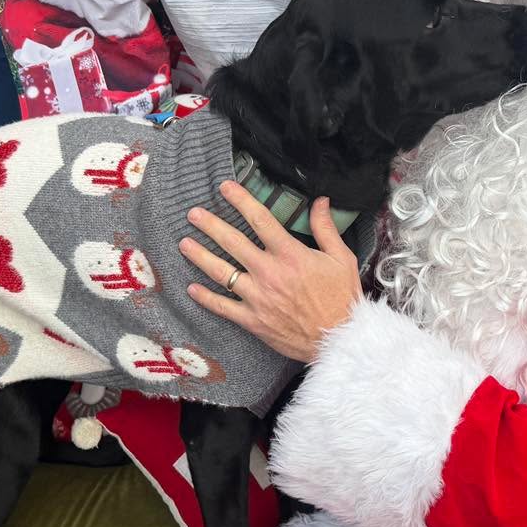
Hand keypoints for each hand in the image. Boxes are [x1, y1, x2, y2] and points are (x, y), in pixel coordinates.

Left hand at [180, 182, 361, 362]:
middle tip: (193, 214)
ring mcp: (258, 297)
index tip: (225, 188)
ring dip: (200, 256)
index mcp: (290, 255)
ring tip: (184, 244)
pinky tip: (191, 288)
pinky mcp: (252, 320)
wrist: (339, 339)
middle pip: (232, 242)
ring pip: (221, 272)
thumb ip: (326, 228)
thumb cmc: (341, 298)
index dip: (240, 200)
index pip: (260, 220)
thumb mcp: (341, 258)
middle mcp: (269, 273)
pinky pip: (222, 307)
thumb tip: (320, 201)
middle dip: (210, 225)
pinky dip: (205, 297)